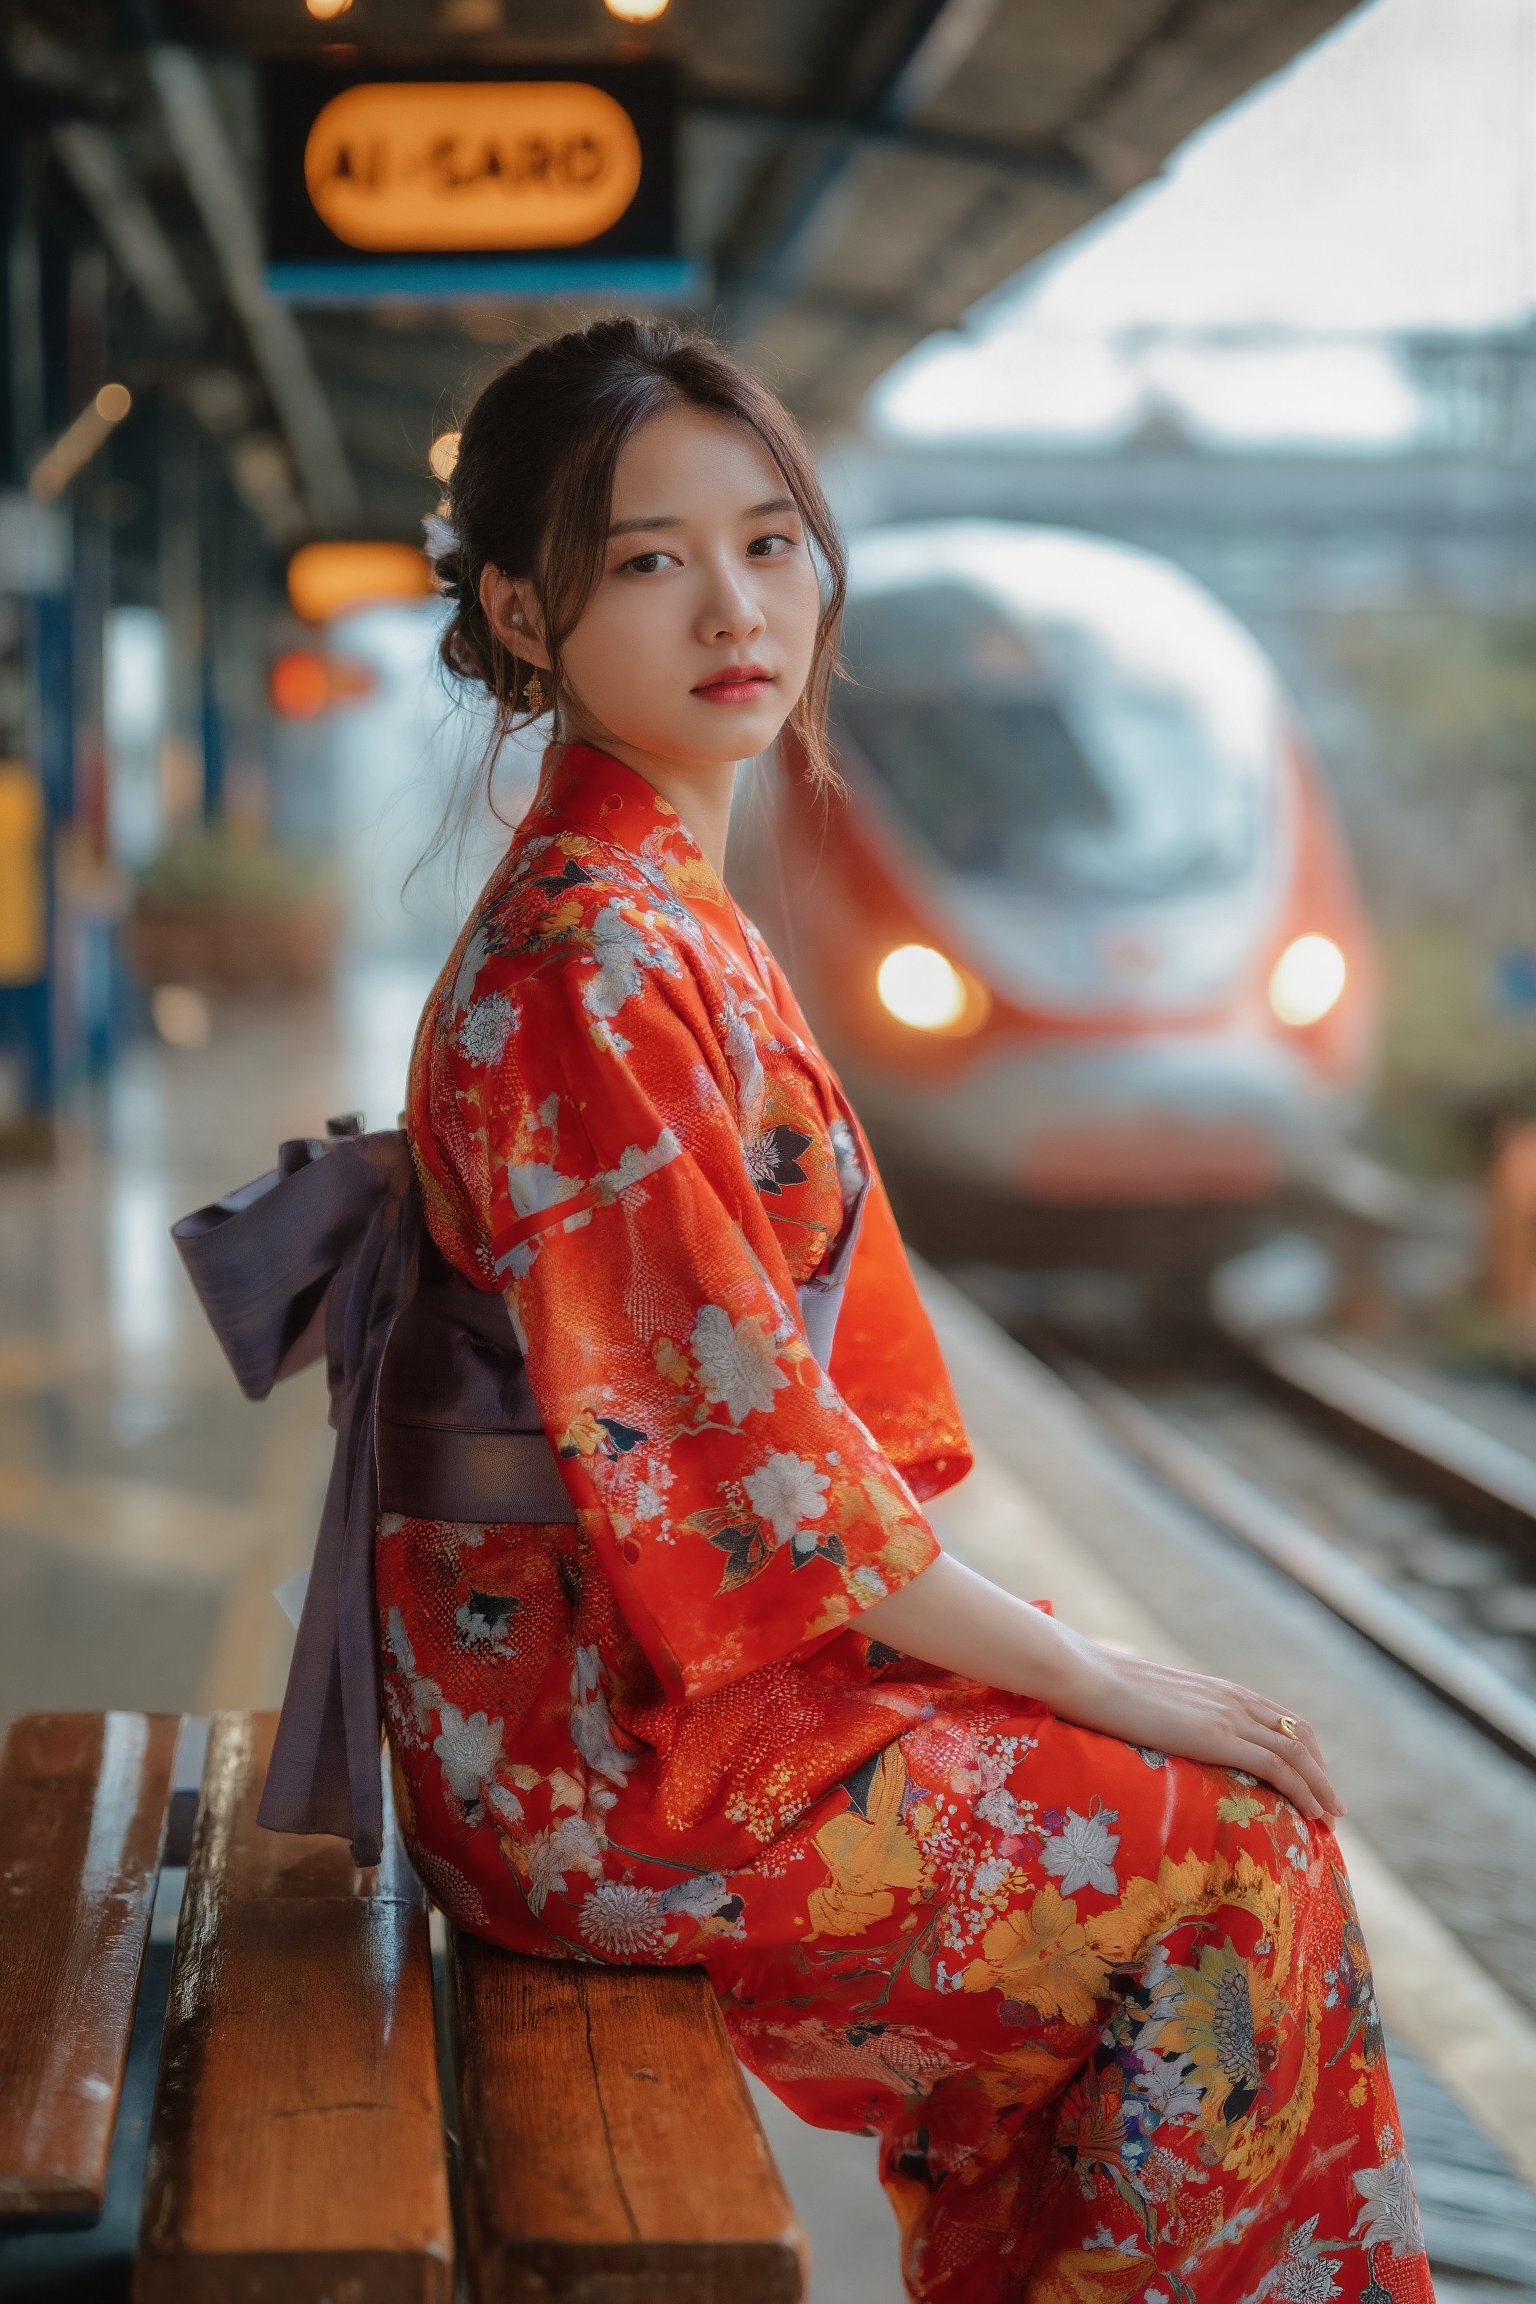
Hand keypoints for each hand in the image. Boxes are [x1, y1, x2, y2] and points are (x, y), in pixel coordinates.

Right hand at [1056, 1634, 1344, 1821]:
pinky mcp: (1220, 1737)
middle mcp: (1236, 1700)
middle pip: (1300, 1736)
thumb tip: (1170, 1735)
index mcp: (1223, 1690)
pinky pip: (1278, 1767)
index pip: (1283, 1720)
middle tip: (1330, 1807)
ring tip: (1330, 1819)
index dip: (1305, 1752)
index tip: (1314, 1780)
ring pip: (1297, 1754)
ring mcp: (1230, 1716)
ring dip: (1320, 1788)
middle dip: (1320, 1773)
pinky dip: (1303, 1790)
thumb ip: (1177, 1717)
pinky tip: (1310, 1813)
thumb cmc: (1108, 1691)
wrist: (1092, 1677)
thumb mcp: (1156, 1703)